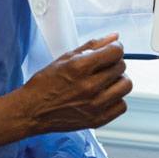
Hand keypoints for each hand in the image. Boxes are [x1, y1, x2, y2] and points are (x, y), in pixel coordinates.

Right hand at [11, 33, 132, 133]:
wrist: (32, 110)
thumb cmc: (45, 84)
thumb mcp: (66, 58)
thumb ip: (93, 46)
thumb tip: (114, 37)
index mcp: (80, 67)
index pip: (115, 52)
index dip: (115, 49)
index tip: (111, 51)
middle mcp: (89, 86)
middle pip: (121, 67)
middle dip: (114, 63)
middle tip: (103, 67)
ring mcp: (94, 105)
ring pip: (125, 86)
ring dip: (118, 80)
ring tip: (106, 81)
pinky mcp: (96, 120)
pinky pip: (122, 105)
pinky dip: (116, 99)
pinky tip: (104, 96)